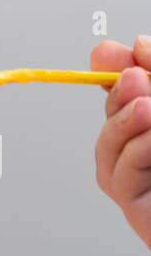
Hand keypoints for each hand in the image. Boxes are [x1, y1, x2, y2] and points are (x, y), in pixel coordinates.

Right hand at [92, 36, 150, 245]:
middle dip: (115, 95)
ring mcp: (146, 180)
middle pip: (113, 118)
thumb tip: (137, 48)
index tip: (109, 53)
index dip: (114, 72)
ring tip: (147, 107)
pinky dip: (132, 155)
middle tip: (134, 76)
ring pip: (108, 149)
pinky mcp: (140, 208)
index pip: (132, 95)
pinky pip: (119, 177)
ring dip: (121, 123)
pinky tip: (150, 141)